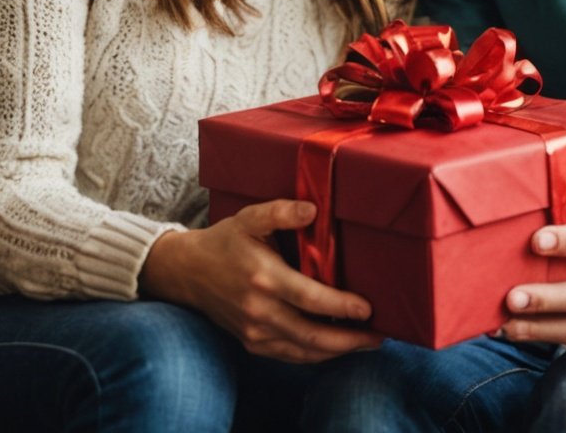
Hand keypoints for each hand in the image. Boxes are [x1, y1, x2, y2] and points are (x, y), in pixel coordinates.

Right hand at [139, 199, 383, 362]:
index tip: (368, 309)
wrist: (186, 272)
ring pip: (305, 351)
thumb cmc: (224, 241)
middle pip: (313, 335)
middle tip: (379, 336)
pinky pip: (291, 356)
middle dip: (350, 340)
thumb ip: (280, 212)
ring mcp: (255, 331)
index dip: (342, 306)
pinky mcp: (252, 343)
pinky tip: (336, 348)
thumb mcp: (248, 218)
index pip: (311, 299)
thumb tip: (313, 209)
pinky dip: (317, 355)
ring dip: (338, 351)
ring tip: (366, 343)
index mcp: (263, 278)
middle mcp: (260, 310)